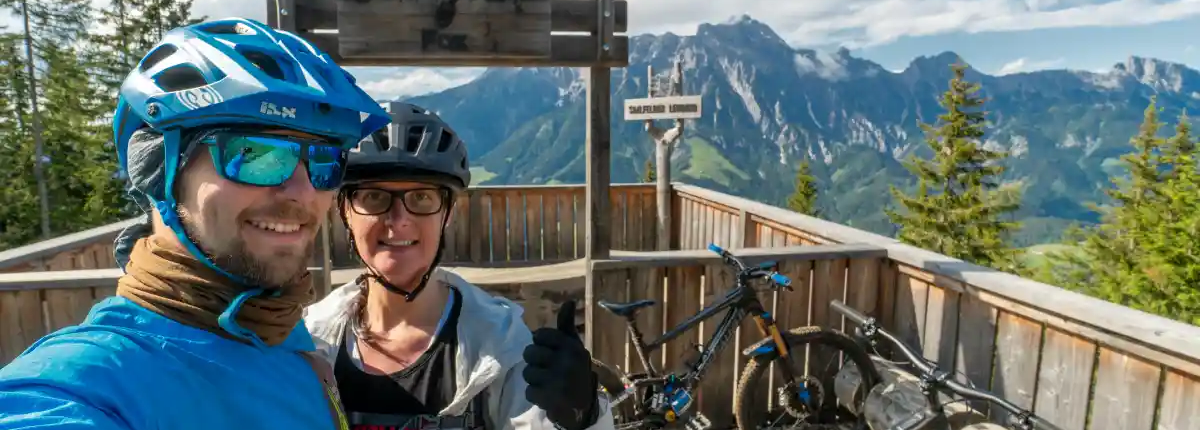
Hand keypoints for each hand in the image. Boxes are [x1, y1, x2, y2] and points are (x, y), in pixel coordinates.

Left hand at [523, 300, 599, 429]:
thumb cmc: (576, 370)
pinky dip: (535, 395)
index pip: (539, 335)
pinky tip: (546, 395)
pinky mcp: (550, 398)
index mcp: (571, 346)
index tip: (549, 351)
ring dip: (534, 379)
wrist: (584, 406)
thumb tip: (570, 300)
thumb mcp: (574, 347)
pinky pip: (528, 391)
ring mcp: (558, 381)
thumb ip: (566, 326)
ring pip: (527, 373)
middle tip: (546, 369)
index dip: (539, 343)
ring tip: (547, 383)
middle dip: (534, 362)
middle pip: (529, 352)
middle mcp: (566, 361)